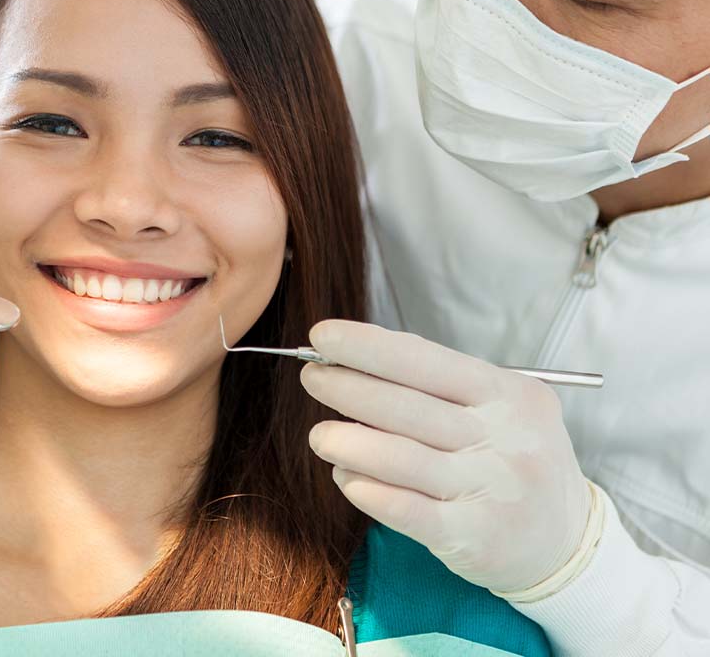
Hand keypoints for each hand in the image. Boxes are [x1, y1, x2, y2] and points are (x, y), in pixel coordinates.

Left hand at [301, 320, 590, 593]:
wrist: (567, 542)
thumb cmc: (514, 460)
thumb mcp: (499, 409)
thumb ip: (438, 389)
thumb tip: (355, 365)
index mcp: (507, 394)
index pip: (426, 360)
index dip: (368, 346)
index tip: (321, 337)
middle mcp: (503, 438)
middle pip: (407, 406)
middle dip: (347, 387)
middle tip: (312, 377)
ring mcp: (490, 489)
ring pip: (401, 458)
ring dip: (347, 442)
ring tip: (319, 436)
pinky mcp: (474, 536)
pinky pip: (408, 510)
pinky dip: (369, 491)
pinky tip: (346, 477)